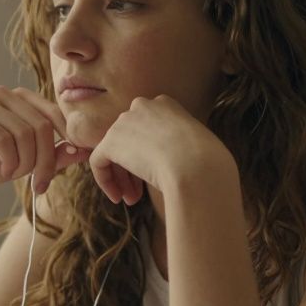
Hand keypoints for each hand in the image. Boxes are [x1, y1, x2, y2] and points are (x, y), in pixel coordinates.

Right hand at [0, 86, 90, 204]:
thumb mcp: (29, 162)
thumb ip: (55, 155)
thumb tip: (84, 151)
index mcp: (19, 98)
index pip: (53, 114)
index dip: (64, 141)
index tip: (63, 167)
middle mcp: (2, 94)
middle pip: (41, 125)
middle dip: (45, 160)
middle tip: (40, 183)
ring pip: (23, 133)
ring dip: (25, 163)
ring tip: (16, 175)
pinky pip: (2, 139)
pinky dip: (9, 161)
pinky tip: (4, 171)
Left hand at [88, 95, 233, 204]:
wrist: (197, 168)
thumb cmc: (206, 164)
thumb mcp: (194, 147)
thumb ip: (176, 147)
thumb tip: (164, 163)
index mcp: (166, 104)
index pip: (148, 130)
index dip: (149, 156)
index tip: (157, 176)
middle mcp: (143, 106)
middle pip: (129, 140)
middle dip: (133, 169)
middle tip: (139, 194)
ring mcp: (125, 121)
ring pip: (115, 152)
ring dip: (122, 178)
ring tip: (131, 201)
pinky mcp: (111, 141)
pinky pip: (99, 162)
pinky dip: (105, 181)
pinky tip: (118, 198)